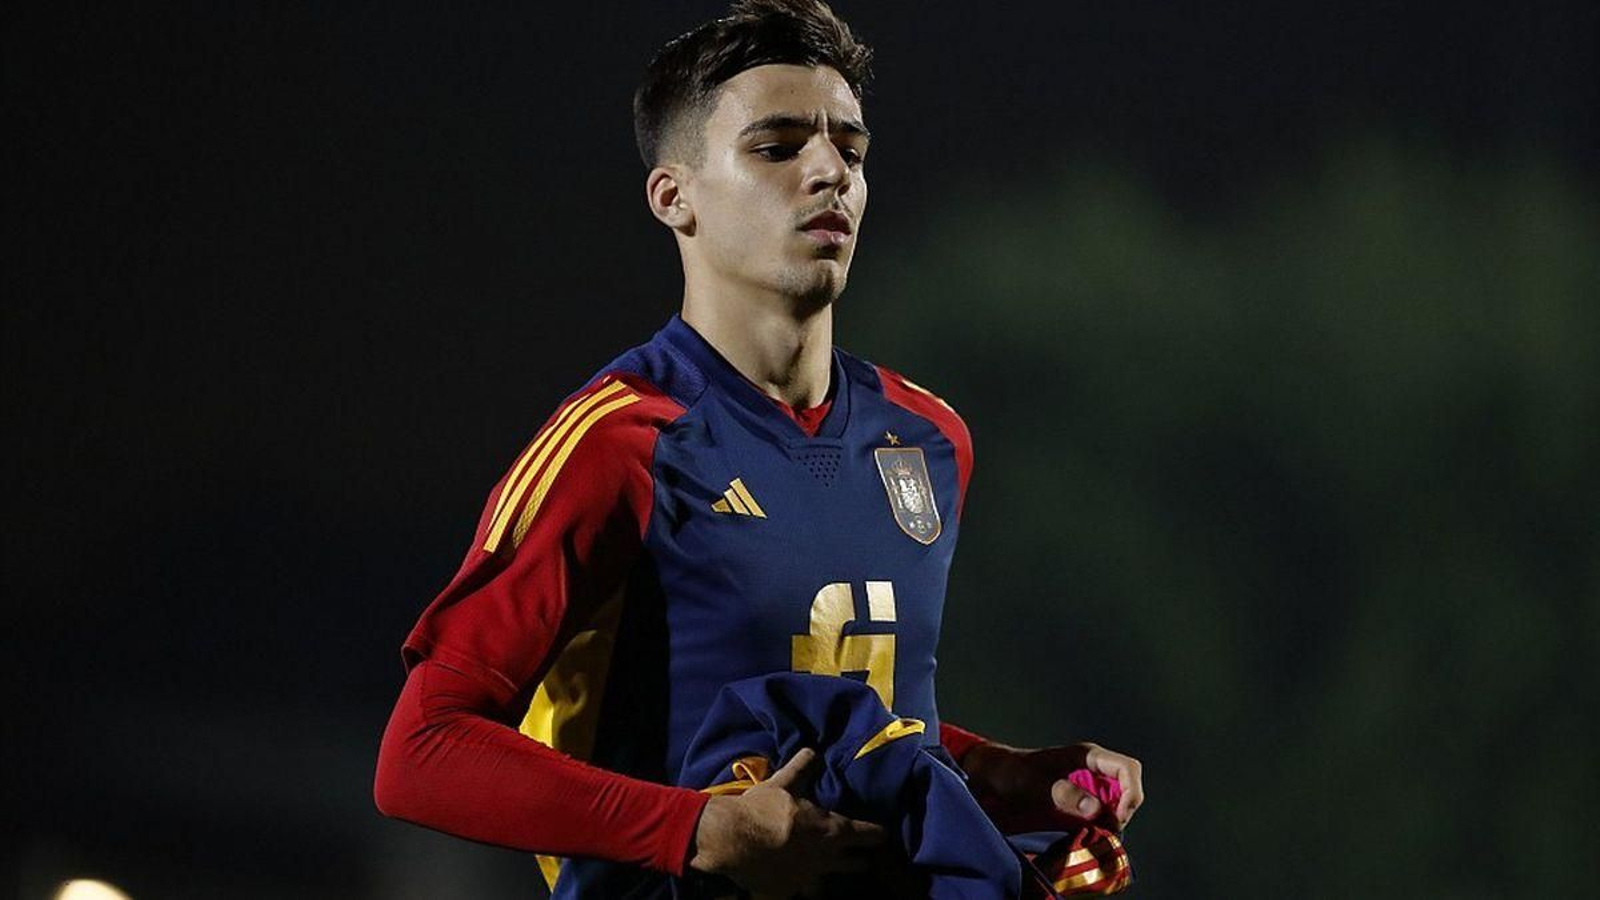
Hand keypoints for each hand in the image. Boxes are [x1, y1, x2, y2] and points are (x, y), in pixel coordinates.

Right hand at [688, 747, 889, 895]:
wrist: (733, 840)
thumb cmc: (764, 809)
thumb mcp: (783, 783)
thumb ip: (802, 768)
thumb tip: (813, 751)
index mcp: (832, 830)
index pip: (867, 834)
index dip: (877, 833)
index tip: (883, 834)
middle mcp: (826, 858)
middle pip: (855, 864)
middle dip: (860, 860)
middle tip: (863, 857)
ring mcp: (807, 879)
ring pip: (828, 884)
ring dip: (828, 876)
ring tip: (825, 872)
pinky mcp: (787, 892)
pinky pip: (799, 891)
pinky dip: (797, 884)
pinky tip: (791, 878)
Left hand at [963, 740, 1143, 833]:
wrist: (991, 778)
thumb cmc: (1010, 773)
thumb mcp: (1033, 784)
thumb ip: (1063, 794)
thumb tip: (1097, 809)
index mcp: (1086, 756)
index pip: (1127, 768)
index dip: (1131, 792)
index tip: (1117, 817)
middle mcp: (1093, 770)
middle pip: (1128, 789)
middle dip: (1124, 810)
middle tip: (1106, 831)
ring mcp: (1088, 787)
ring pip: (1118, 805)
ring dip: (1113, 822)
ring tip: (1094, 835)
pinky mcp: (1080, 803)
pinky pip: (1102, 816)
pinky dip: (1101, 828)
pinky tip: (1086, 836)